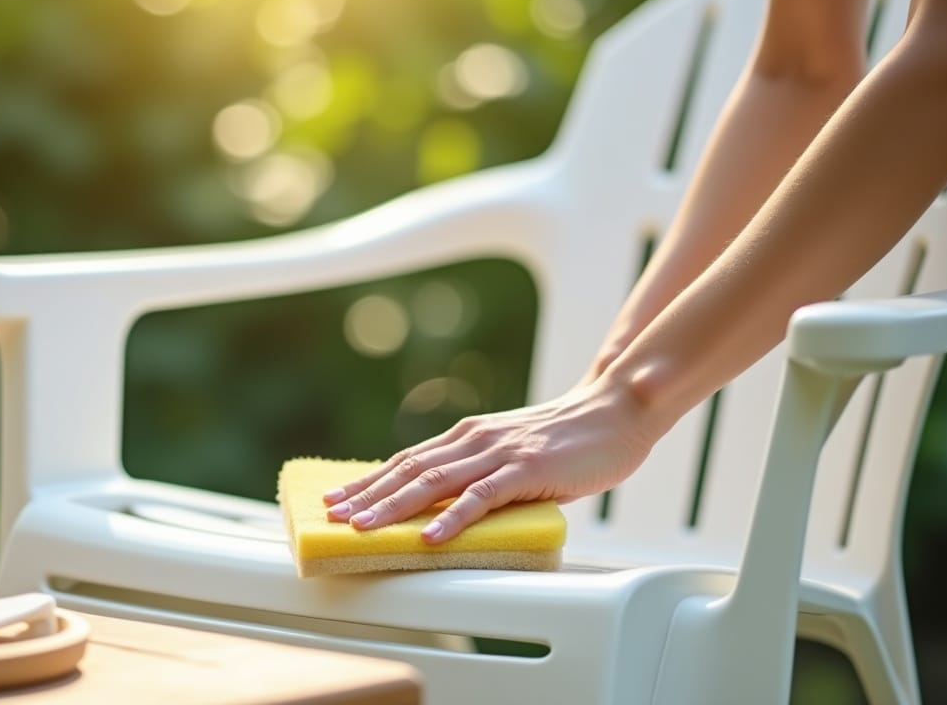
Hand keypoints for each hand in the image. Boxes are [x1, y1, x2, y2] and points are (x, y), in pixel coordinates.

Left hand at [321, 379, 658, 543]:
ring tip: (362, 529)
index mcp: (467, 436)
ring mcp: (498, 453)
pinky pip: (481, 497)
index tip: (335, 499)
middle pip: (408, 470)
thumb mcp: (512, 453)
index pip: (406, 460)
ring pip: (434, 483)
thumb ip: (480, 474)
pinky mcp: (526, 469)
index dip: (368, 481)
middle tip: (331, 517)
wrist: (616, 409)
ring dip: (393, 507)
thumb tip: (448, 507)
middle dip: (366, 495)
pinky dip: (452, 518)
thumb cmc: (568, 439)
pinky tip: (429, 537)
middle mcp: (474, 440)